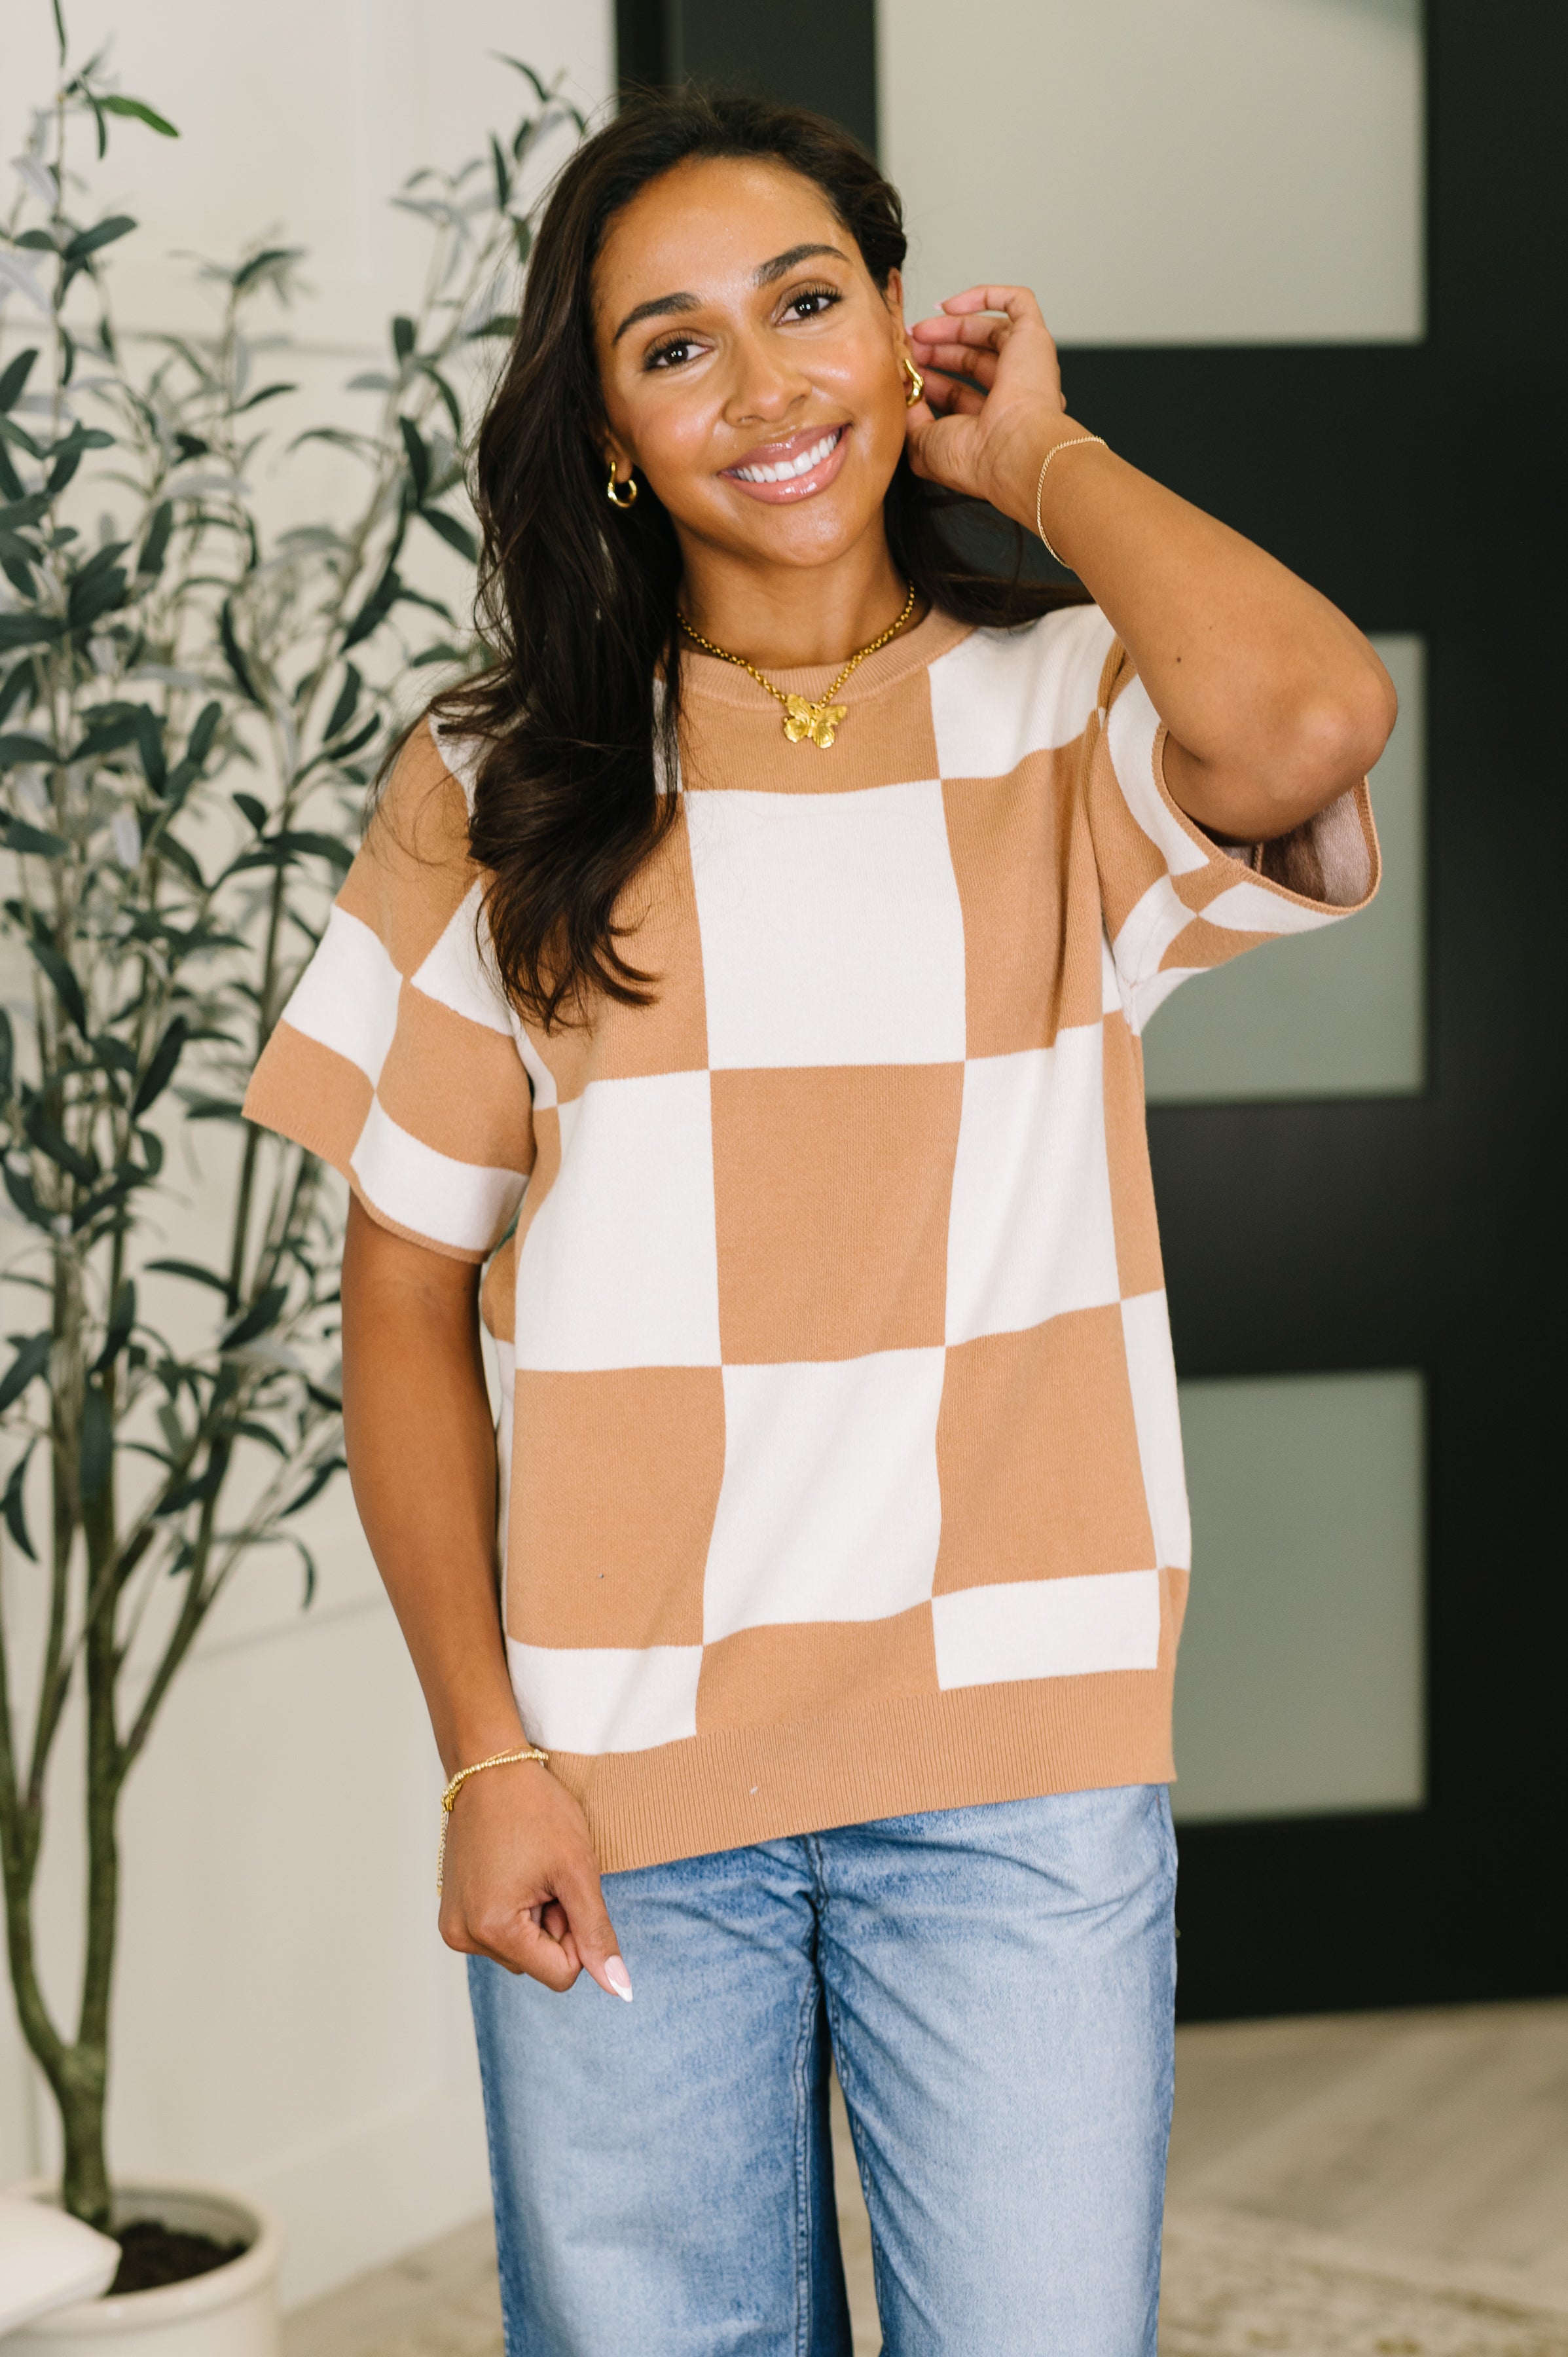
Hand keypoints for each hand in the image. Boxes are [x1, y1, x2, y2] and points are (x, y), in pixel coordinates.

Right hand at [438, 1758, 631, 2000]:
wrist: (489, 1767)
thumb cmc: (534, 1809)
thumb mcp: (577, 1870)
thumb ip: (597, 1933)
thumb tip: (620, 1989)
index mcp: (492, 1929)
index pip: (561, 1975)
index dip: (577, 1936)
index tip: (566, 1890)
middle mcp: (463, 1937)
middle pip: (539, 1964)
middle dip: (553, 1924)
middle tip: (546, 1873)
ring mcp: (454, 1926)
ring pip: (521, 1950)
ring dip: (535, 1916)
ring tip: (529, 1869)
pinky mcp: (453, 1913)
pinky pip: (500, 1933)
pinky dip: (515, 1909)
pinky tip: (513, 1871)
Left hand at [905, 285, 1072, 520]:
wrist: (1010, 449)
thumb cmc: (974, 458)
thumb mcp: (922, 442)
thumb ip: (909, 416)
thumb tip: (900, 391)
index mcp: (991, 425)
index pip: (958, 393)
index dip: (929, 379)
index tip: (904, 372)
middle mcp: (1012, 395)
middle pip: (972, 359)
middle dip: (936, 349)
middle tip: (909, 346)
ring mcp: (1026, 364)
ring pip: (989, 331)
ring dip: (950, 326)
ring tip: (919, 330)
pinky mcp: (1034, 338)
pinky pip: (1016, 302)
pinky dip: (983, 297)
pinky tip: (950, 306)